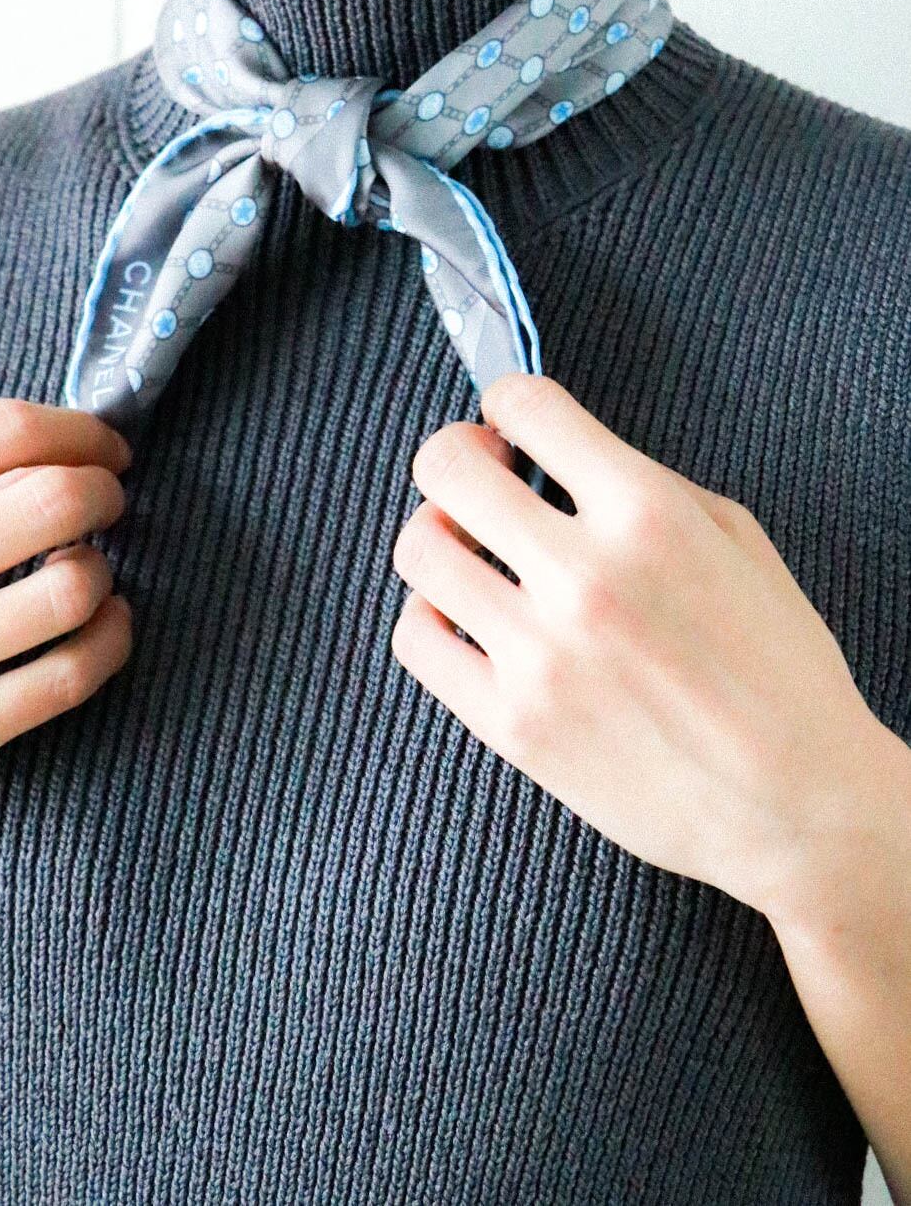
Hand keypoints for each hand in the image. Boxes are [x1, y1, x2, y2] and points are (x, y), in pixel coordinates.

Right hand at [0, 398, 134, 868]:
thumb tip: (71, 450)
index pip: (4, 432)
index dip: (82, 431)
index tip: (108, 449)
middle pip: (55, 499)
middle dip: (107, 494)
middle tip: (111, 507)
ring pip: (72, 591)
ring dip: (104, 575)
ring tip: (92, 576)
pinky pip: (70, 676)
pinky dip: (113, 640)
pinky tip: (107, 627)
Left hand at [390, 371, 889, 924]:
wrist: (796, 809)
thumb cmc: (779, 671)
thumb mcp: (737, 541)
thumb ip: (641, 484)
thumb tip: (552, 459)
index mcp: (648, 515)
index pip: (525, 404)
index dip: (506, 404)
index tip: (511, 427)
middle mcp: (584, 576)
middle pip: (447, 469)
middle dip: (456, 457)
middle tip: (480, 478)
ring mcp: (538, 655)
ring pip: (419, 551)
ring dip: (439, 535)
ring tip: (474, 552)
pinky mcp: (509, 724)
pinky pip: (415, 639)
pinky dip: (430, 614)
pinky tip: (467, 617)